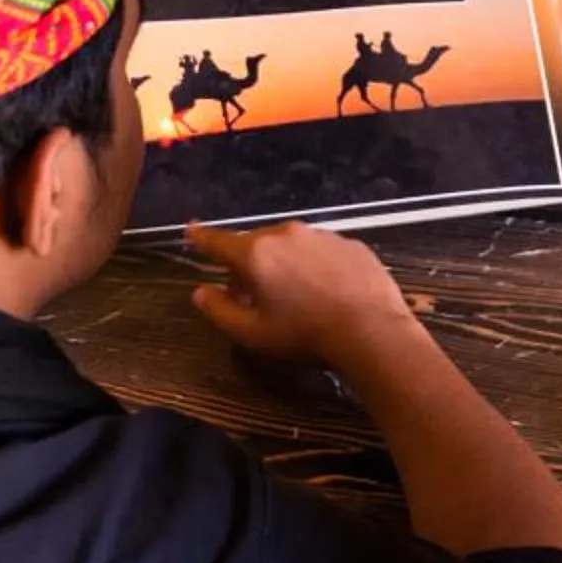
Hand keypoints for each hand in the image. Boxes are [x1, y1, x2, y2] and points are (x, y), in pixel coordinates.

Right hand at [187, 221, 425, 372]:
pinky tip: (328, 291)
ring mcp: (321, 234)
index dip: (202, 237)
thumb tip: (201, 292)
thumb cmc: (304, 333)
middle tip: (256, 296)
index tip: (191, 229)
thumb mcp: (253, 333)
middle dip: (250, 265)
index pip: (219, 241)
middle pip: (257, 245)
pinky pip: (321, 251)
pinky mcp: (349, 242)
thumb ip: (220, 310)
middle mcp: (286, 234)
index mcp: (256, 254)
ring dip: (285, 263)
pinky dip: (316, 265)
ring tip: (298, 297)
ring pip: (291, 245)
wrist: (370, 327)